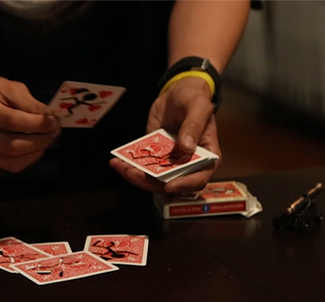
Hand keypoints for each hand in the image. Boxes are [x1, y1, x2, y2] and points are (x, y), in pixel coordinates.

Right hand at [0, 74, 60, 172]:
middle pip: (11, 146)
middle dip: (39, 141)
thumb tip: (50, 119)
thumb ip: (29, 103)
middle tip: (54, 132)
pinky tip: (31, 147)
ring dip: (35, 153)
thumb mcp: (8, 87)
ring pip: (11, 162)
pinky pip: (7, 166)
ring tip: (46, 140)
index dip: (37, 124)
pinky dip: (25, 159)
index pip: (12, 121)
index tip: (54, 121)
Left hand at [109, 76, 220, 193]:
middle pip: (170, 183)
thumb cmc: (194, 99)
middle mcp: (188, 164)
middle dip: (149, 182)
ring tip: (119, 165)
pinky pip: (142, 166)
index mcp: (206, 158)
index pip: (198, 180)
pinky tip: (117, 161)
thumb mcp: (198, 107)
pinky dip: (130, 166)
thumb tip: (186, 148)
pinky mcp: (155, 156)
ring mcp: (170, 162)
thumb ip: (194, 126)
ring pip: (153, 178)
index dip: (183, 185)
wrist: (178, 93)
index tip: (168, 185)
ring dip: (135, 175)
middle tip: (132, 172)